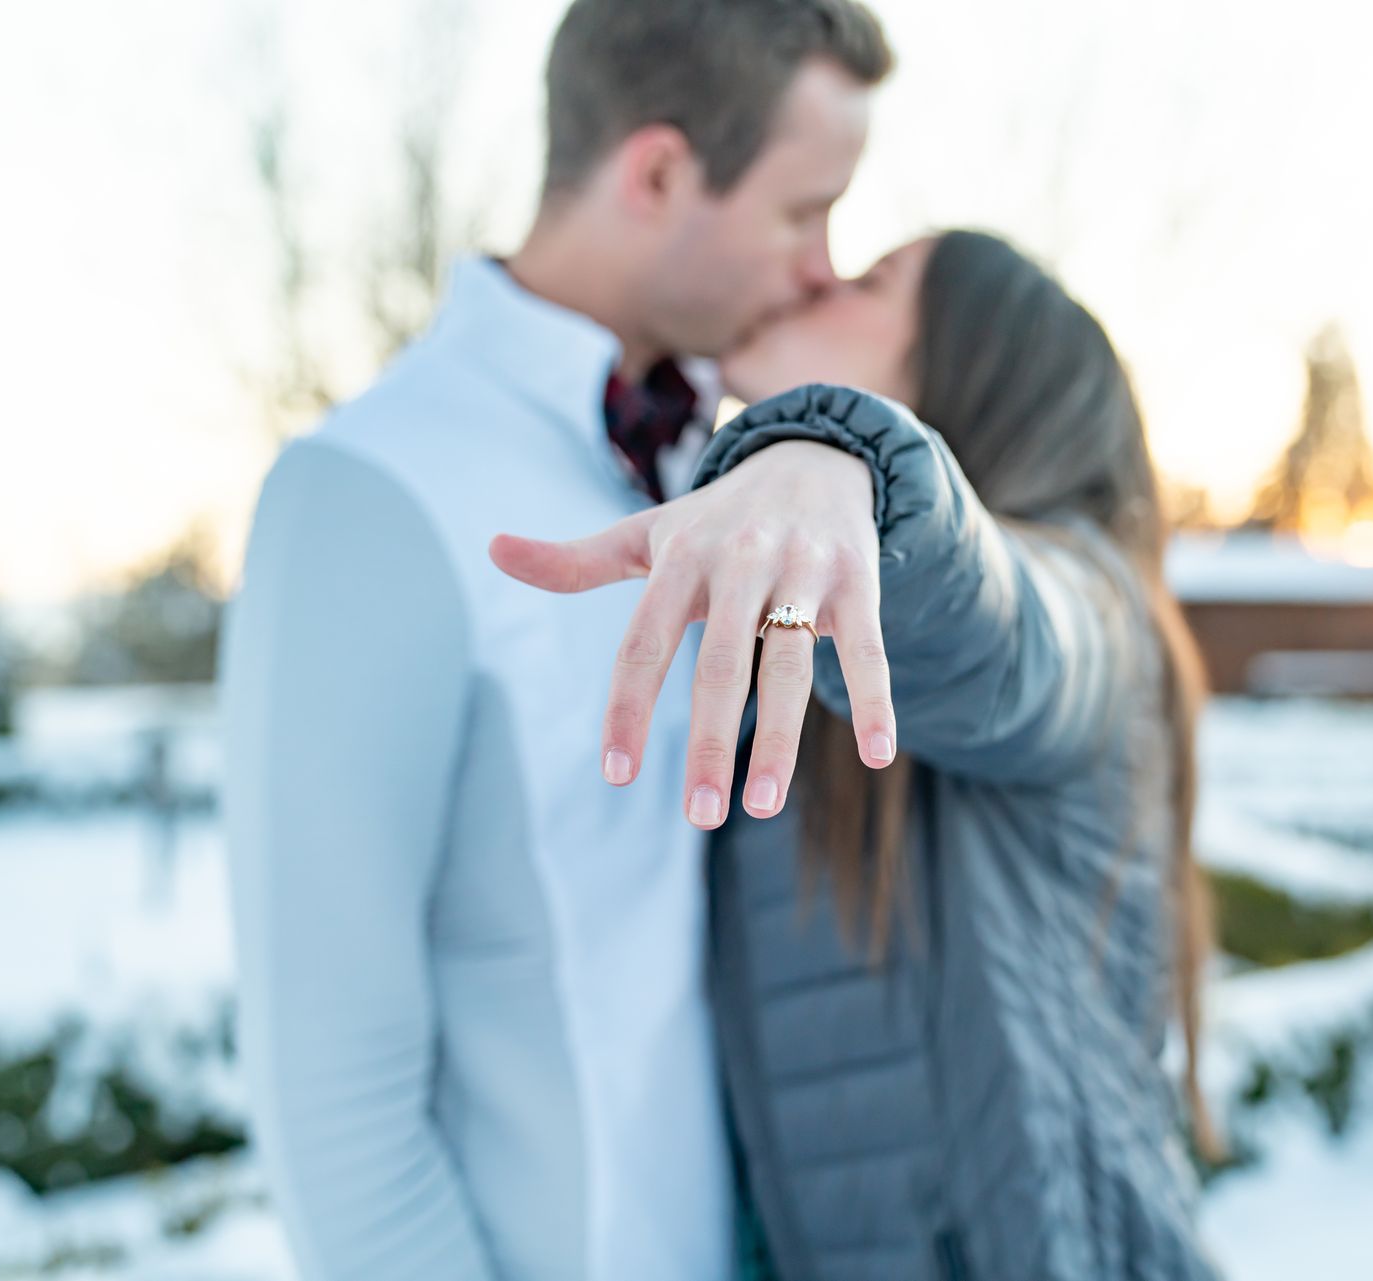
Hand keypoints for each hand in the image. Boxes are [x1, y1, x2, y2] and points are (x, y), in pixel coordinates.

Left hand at [488, 440, 896, 830]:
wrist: (817, 456)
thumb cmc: (719, 517)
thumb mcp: (651, 533)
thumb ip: (577, 561)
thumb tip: (492, 547)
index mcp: (681, 558)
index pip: (644, 644)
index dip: (628, 708)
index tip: (618, 774)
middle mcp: (741, 562)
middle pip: (721, 665)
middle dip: (712, 743)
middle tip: (701, 816)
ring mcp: (802, 571)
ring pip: (790, 666)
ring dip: (781, 740)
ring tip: (763, 806)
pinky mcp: (858, 581)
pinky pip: (867, 648)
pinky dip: (876, 699)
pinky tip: (880, 756)